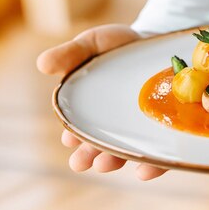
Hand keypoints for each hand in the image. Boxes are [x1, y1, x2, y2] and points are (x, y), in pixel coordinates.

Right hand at [37, 24, 166, 179]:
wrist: (155, 40)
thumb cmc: (116, 45)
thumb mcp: (91, 44)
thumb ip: (69, 54)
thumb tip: (42, 64)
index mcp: (91, 110)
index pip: (79, 129)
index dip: (73, 137)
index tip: (68, 140)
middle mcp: (115, 124)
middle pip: (101, 145)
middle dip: (89, 155)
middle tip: (80, 162)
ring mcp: (141, 128)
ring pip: (128, 151)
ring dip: (115, 161)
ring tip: (105, 165)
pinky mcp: (166, 128)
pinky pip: (161, 151)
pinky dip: (153, 164)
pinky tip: (145, 170)